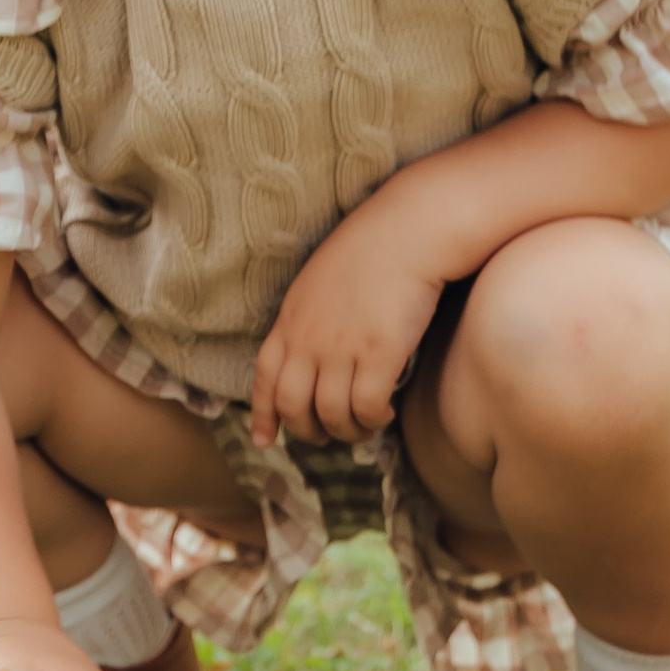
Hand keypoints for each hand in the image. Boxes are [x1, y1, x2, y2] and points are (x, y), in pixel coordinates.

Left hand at [251, 199, 447, 448]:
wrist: (406, 230)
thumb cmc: (370, 250)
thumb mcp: (317, 282)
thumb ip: (306, 319)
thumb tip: (310, 355)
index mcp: (290, 320)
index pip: (265, 378)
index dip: (263, 414)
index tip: (265, 440)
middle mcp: (309, 338)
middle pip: (293, 406)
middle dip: (309, 432)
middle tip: (329, 436)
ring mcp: (342, 347)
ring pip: (331, 415)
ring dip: (348, 431)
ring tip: (364, 426)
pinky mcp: (379, 353)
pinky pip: (367, 408)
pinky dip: (374, 421)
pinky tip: (385, 413)